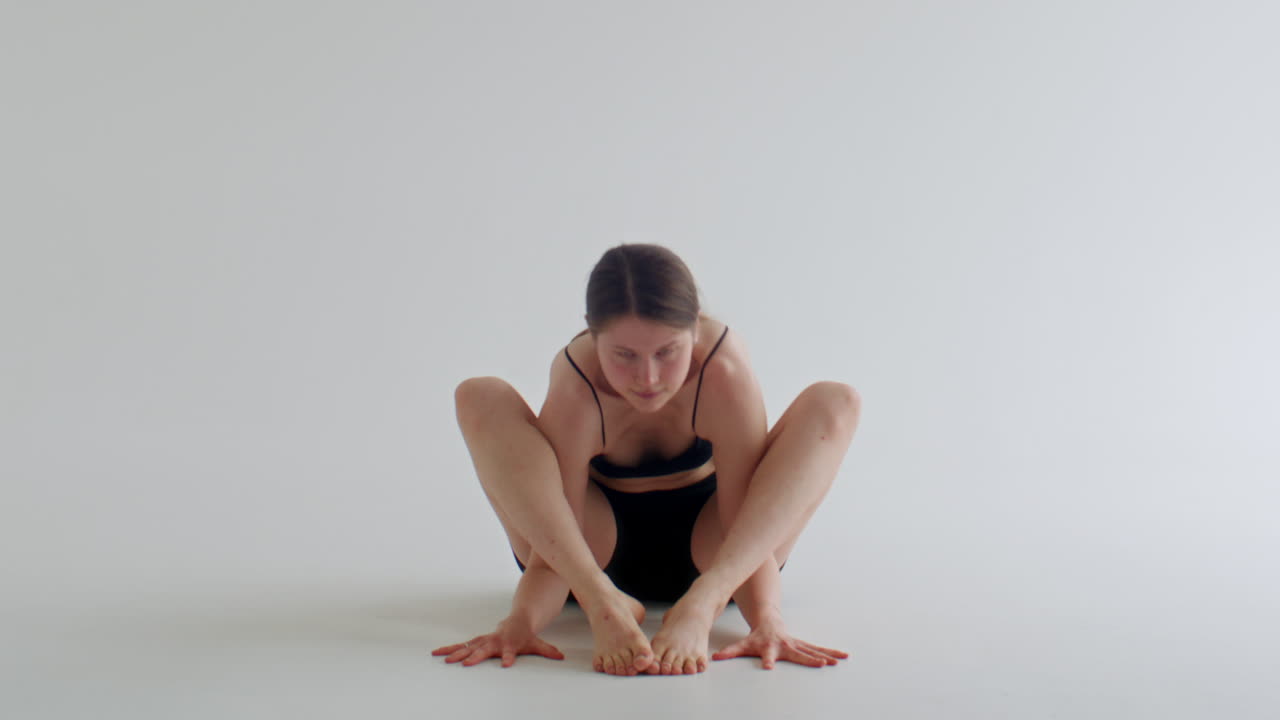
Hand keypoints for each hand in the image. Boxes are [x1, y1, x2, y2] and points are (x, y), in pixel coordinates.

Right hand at [432, 616, 564, 667]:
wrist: (517, 622)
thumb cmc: (525, 636)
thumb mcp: (537, 643)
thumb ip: (548, 650)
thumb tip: (561, 656)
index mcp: (509, 643)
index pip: (510, 651)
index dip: (509, 657)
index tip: (507, 664)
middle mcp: (494, 641)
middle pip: (484, 650)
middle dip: (475, 656)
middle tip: (465, 664)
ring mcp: (483, 641)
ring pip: (468, 647)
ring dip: (456, 653)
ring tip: (444, 659)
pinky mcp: (476, 642)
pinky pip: (461, 646)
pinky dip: (449, 649)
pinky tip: (437, 653)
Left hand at [711, 621, 847, 669]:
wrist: (768, 621)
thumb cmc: (756, 636)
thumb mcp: (742, 644)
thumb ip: (730, 651)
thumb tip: (714, 658)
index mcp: (770, 647)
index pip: (767, 655)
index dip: (767, 660)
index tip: (769, 667)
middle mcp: (785, 645)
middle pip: (798, 653)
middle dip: (810, 659)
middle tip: (821, 664)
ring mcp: (797, 644)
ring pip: (813, 650)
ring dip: (826, 655)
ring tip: (838, 660)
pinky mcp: (803, 644)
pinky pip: (818, 649)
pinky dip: (831, 652)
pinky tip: (843, 656)